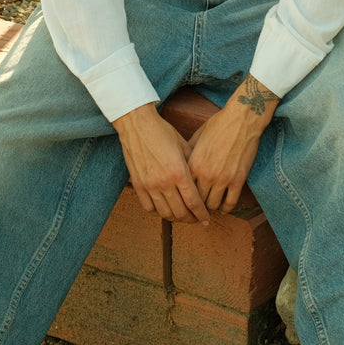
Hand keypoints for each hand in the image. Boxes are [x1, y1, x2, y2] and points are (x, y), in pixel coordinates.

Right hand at [113, 104, 211, 223]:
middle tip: (195, 218)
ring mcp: (149, 185)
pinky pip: (148, 207)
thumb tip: (201, 181)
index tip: (206, 220)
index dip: (202, 214)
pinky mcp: (138, 184)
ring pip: (165, 213)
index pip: (194, 202)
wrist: (137, 124)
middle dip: (190, 219)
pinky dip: (157, 211)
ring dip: (175, 218)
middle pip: (180, 212)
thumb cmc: (162, 132)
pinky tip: (164, 207)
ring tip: (181, 215)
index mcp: (179, 172)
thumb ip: (192, 166)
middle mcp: (164, 182)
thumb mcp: (183, 146)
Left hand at [186, 77, 278, 214]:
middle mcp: (205, 174)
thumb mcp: (196, 138)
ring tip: (210, 207)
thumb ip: (188, 155)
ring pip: (213, 205)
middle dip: (197, 207)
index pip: (184, 191)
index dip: (184, 198)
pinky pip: (231, 203)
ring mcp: (223, 178)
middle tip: (197, 209)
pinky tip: (224, 207)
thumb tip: (180, 167)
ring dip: (211, 208)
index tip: (185, 201)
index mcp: (192, 164)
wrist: (241, 119)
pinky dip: (226, 208)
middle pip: (197, 202)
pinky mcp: (238, 180)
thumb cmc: (218, 125)